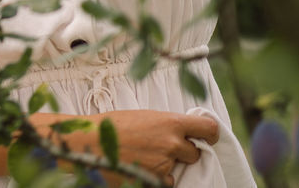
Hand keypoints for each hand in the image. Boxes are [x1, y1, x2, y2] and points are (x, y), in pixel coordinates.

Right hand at [76, 110, 218, 186]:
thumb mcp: (145, 117)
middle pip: (194, 153)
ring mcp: (164, 164)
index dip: (209, 135)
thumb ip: (166, 125)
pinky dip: (156, 179)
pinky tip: (140, 168)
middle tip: (163, 149)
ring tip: (144, 158)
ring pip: (178, 170)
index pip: (209, 129)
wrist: (89, 141)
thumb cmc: (113, 125)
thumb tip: (182, 134)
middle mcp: (172, 143)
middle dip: (183, 153)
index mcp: (171, 122)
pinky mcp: (154, 180)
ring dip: (168, 167)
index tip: (204, 138)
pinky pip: (165, 183)